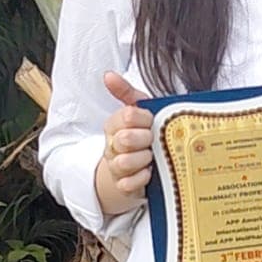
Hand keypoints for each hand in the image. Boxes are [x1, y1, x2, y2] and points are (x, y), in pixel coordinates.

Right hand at [100, 71, 153, 200]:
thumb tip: (108, 75)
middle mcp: (111, 145)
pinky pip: (128, 184)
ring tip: (152, 156)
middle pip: (125, 139)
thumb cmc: (141, 134)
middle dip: (145, 139)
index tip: (152, 121)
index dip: (145, 119)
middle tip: (153, 139)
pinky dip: (142, 178)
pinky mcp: (122, 185)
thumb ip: (125, 92)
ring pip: (125, 162)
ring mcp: (115, 166)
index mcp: (114, 124)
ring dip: (143, 159)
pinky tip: (149, 172)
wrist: (136, 166)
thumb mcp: (137, 110)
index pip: (127, 115)